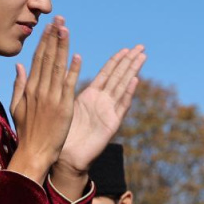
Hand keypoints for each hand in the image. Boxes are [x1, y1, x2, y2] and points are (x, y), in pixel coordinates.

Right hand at [8, 17, 81, 183]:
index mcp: (29, 88)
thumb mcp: (17, 106)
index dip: (44, 41)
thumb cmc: (26, 132)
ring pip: (57, 67)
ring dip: (62, 47)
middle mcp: (39, 90)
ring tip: (66, 29)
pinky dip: (72, 71)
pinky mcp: (63, 108)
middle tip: (59, 18)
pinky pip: (68, 85)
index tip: (49, 26)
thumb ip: (19, 85)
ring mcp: (51, 98)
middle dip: (53, 37)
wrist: (33, 152)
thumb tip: (19, 66)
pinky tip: (77, 56)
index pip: (37, 59)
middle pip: (47, 58)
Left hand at [53, 45, 145, 192]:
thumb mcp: (64, 105)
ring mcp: (109, 112)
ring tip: (142, 57)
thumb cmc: (63, 133)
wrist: (66, 157)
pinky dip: (128, 93)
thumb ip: (66, 88)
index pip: (107, 73)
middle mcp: (102, 102)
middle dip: (130, 61)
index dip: (116, 60)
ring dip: (132, 71)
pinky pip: (121, 106)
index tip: (126, 48)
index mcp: (91, 96)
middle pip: (119, 77)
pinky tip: (135, 80)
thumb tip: (61, 68)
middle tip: (141, 46)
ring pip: (123, 87)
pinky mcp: (111, 124)